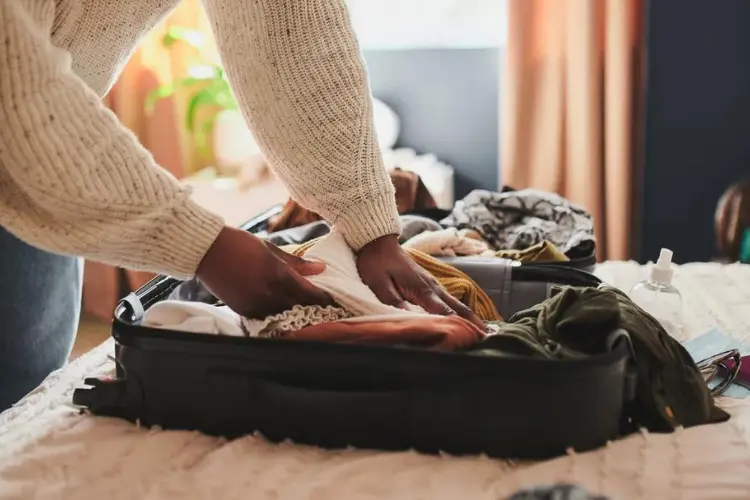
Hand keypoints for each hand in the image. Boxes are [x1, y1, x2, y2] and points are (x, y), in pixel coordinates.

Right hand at [196, 227, 333, 317]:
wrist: (207, 251)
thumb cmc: (240, 244)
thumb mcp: (271, 248)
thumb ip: (297, 262)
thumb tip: (321, 268)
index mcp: (278, 274)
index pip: (309, 293)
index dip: (323, 299)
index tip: (334, 301)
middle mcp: (268, 293)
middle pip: (299, 307)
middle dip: (313, 309)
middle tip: (325, 310)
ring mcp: (255, 304)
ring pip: (283, 315)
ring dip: (295, 313)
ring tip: (306, 312)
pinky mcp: (243, 310)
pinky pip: (266, 317)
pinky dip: (276, 315)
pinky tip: (283, 311)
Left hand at [357, 235, 483, 327]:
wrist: (378, 242)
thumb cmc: (376, 263)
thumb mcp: (379, 285)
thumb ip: (395, 302)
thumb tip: (411, 320)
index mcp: (422, 289)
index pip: (445, 312)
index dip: (459, 327)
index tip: (473, 339)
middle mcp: (432, 287)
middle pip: (458, 308)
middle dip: (473, 323)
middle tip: (488, 338)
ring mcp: (432, 284)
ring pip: (456, 303)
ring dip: (469, 318)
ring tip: (482, 333)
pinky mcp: (429, 284)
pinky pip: (449, 300)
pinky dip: (460, 311)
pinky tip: (464, 319)